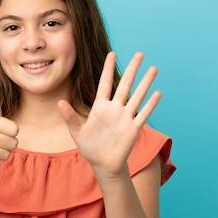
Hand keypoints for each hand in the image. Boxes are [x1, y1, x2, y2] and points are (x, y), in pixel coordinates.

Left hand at [58, 52, 160, 175]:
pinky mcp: (133, 129)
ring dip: (145, 83)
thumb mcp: (76, 132)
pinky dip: (150, 104)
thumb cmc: (89, 147)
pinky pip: (143, 114)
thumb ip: (70, 117)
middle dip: (132, 69)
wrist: (102, 164)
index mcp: (100, 107)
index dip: (108, 68)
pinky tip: (157, 93)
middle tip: (140, 54)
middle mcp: (115, 109)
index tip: (112, 53)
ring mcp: (125, 118)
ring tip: (153, 68)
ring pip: (137, 96)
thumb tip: (60, 103)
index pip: (105, 83)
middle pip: (125, 85)